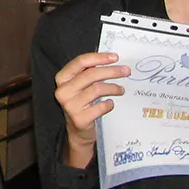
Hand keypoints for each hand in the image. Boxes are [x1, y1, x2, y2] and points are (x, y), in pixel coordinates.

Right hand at [54, 52, 130, 167]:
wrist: (78, 131)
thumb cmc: (82, 103)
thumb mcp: (81, 86)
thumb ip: (89, 72)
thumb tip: (112, 59)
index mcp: (62, 78)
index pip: (80, 62)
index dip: (99, 58)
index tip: (115, 57)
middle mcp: (63, 91)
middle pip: (91, 74)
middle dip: (112, 71)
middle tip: (126, 71)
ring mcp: (70, 106)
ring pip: (97, 89)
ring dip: (113, 87)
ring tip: (121, 89)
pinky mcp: (79, 119)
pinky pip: (101, 106)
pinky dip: (109, 104)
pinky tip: (111, 104)